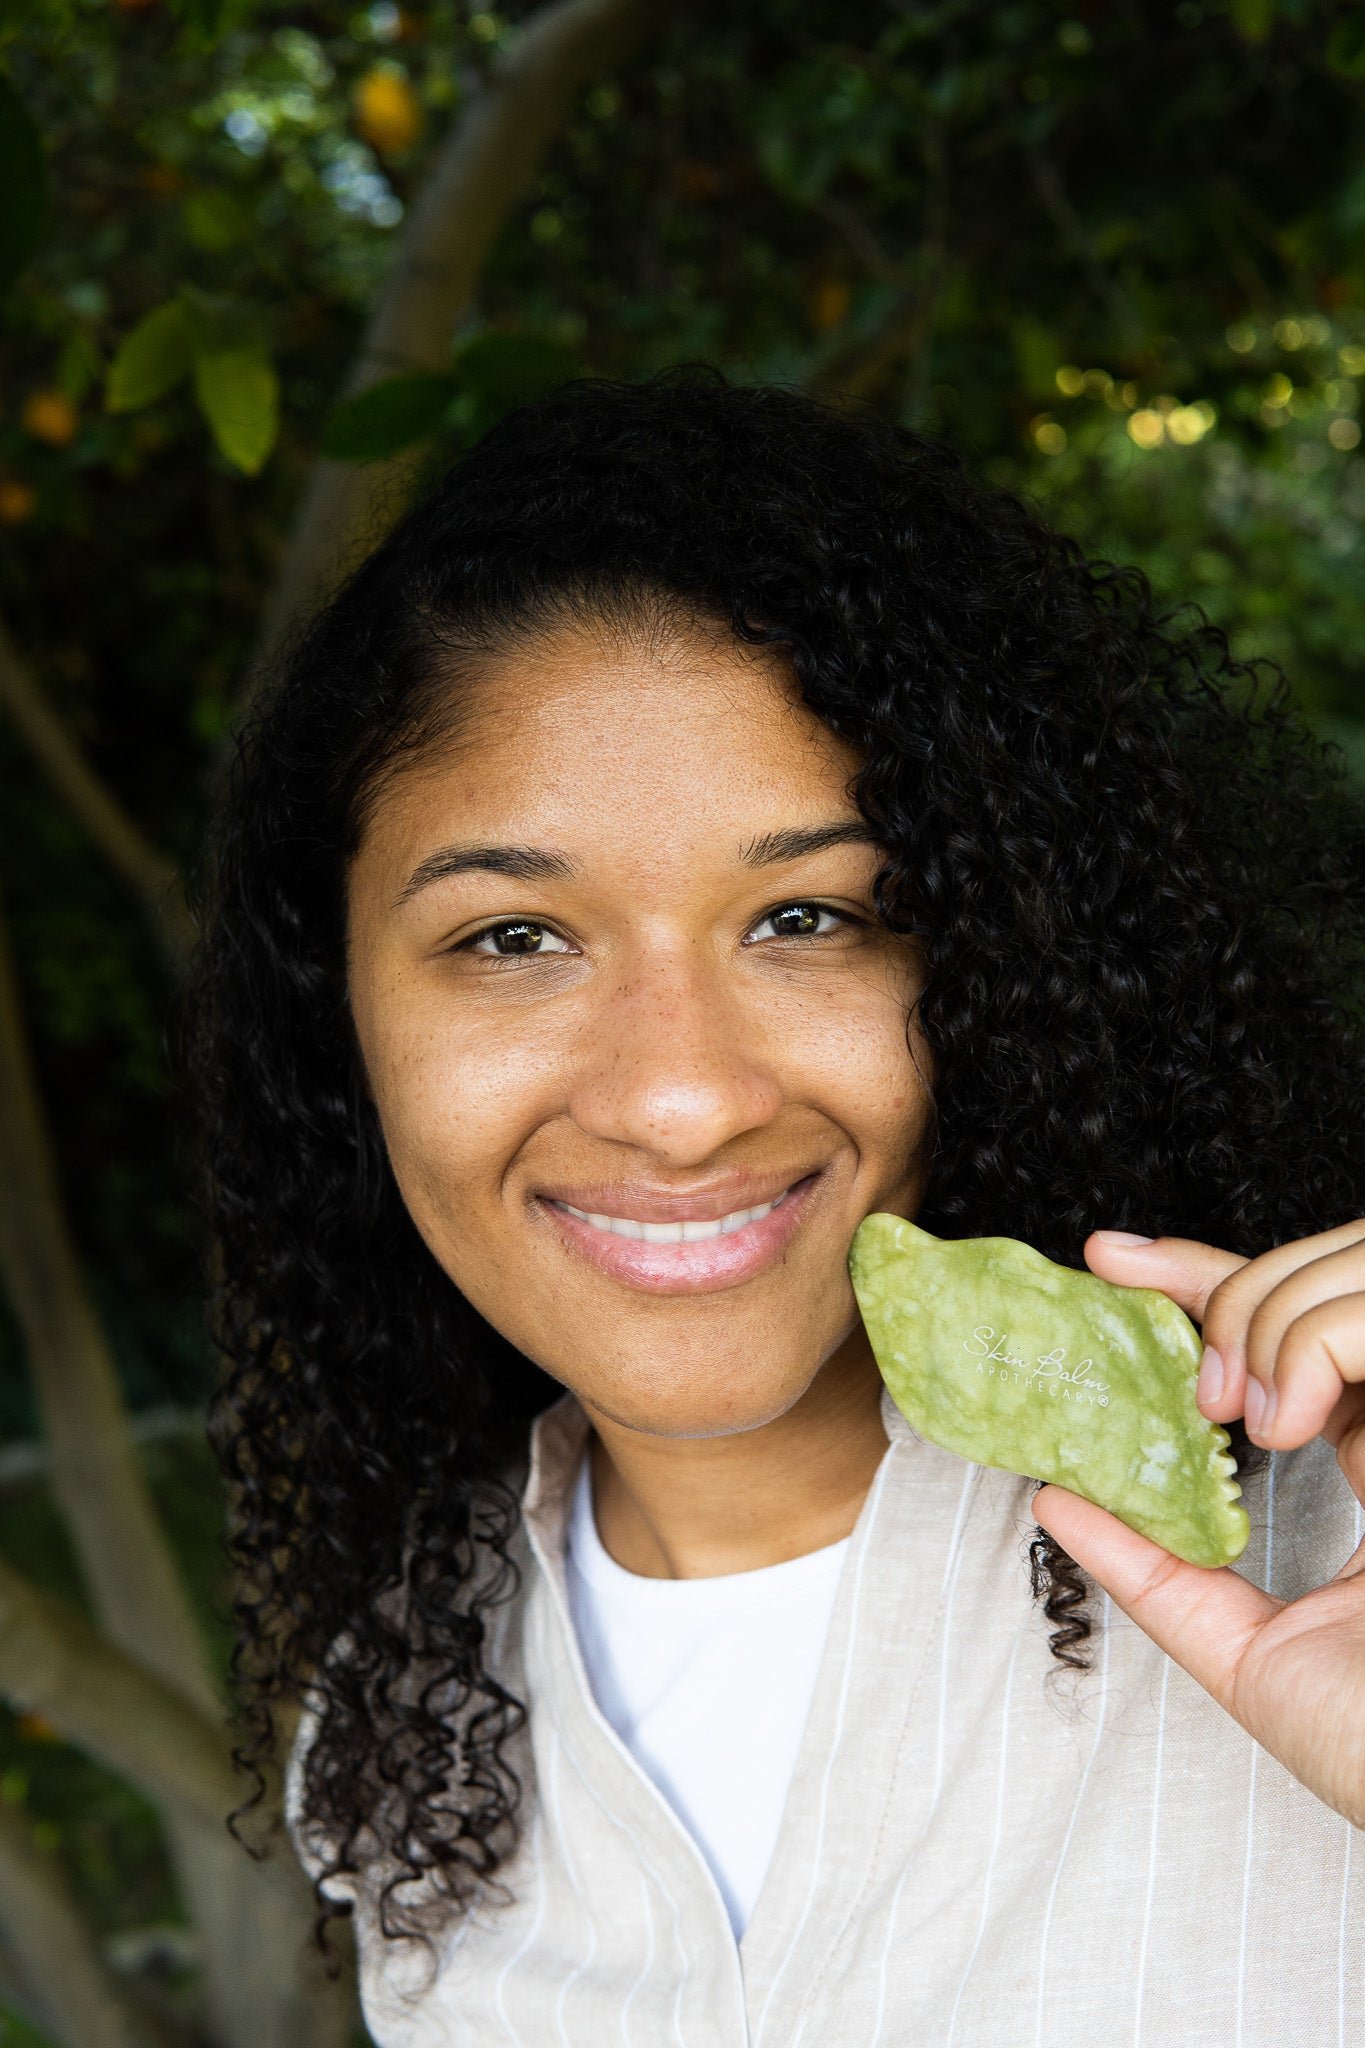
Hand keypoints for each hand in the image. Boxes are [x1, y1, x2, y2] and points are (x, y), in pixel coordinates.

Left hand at [1032, 1220, 1364, 1826]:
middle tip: (1159, 1327)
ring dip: (1270, 1320)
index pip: (1301, 1337)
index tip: (1112, 1263)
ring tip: (1235, 1414)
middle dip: (1228, 1282)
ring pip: (1354, 1285)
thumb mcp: (1247, 1655)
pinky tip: (1282, 1418)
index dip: (1210, 1283)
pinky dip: (1315, 1345)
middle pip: (1328, 1283)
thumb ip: (1161, 1573)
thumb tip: (1058, 1501)